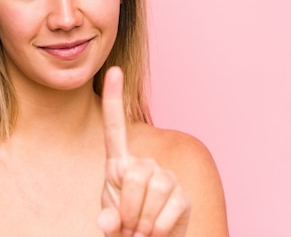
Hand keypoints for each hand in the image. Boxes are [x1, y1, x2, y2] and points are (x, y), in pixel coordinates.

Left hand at [98, 67, 189, 236]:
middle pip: (134, 174)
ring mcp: (166, 179)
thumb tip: (109, 222)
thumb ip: (108, 217)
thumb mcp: (111, 220)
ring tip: (141, 230)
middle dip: (128, 207)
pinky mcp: (182, 196)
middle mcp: (145, 165)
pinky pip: (168, 209)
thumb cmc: (126, 228)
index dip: (113, 99)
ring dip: (143, 221)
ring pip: (152, 190)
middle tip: (129, 227)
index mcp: (120, 164)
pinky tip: (157, 233)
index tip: (113, 70)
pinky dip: (158, 228)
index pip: (115, 128)